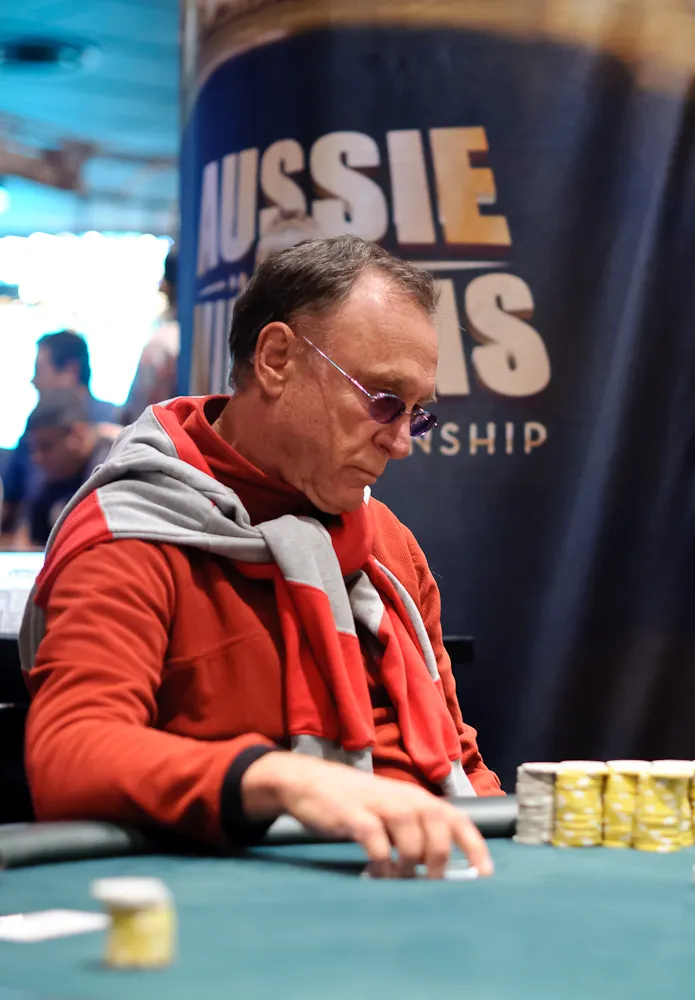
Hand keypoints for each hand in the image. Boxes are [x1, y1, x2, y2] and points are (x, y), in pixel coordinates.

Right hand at [241, 751, 492, 878]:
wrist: (306, 781)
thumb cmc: (354, 803)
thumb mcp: (389, 812)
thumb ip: (413, 833)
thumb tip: (439, 870)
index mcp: (415, 797)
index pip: (455, 817)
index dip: (473, 844)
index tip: (485, 873)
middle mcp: (400, 795)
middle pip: (436, 819)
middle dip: (440, 854)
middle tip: (434, 882)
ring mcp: (374, 802)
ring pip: (409, 824)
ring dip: (411, 857)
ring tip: (403, 879)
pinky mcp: (349, 812)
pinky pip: (373, 836)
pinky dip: (381, 858)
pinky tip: (378, 873)